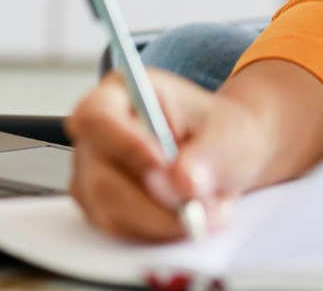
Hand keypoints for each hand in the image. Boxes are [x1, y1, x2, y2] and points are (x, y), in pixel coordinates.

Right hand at [63, 68, 271, 241]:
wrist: (224, 157)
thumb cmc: (219, 133)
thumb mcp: (229, 133)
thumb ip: (208, 155)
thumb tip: (182, 183)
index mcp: (122, 93)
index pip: (97, 117)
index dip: (125, 144)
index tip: (163, 164)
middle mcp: (98, 134)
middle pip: (100, 176)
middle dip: (154, 200)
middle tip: (198, 207)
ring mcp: (93, 173)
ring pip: (111, 210)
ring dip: (163, 219)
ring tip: (207, 208)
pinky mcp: (101, 207)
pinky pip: (121, 229)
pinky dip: (158, 230)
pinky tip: (187, 215)